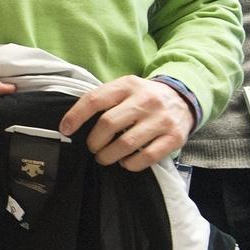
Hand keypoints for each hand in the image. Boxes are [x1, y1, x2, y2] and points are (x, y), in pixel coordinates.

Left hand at [59, 75, 193, 171]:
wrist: (184, 98)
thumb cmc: (144, 97)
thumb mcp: (125, 88)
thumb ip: (104, 99)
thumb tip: (72, 122)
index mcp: (127, 85)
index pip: (95, 99)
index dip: (76, 116)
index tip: (65, 129)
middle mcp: (145, 100)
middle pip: (108, 124)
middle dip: (94, 141)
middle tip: (92, 148)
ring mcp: (161, 119)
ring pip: (126, 143)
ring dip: (109, 155)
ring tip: (104, 157)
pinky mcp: (174, 137)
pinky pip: (147, 157)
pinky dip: (131, 164)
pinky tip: (125, 162)